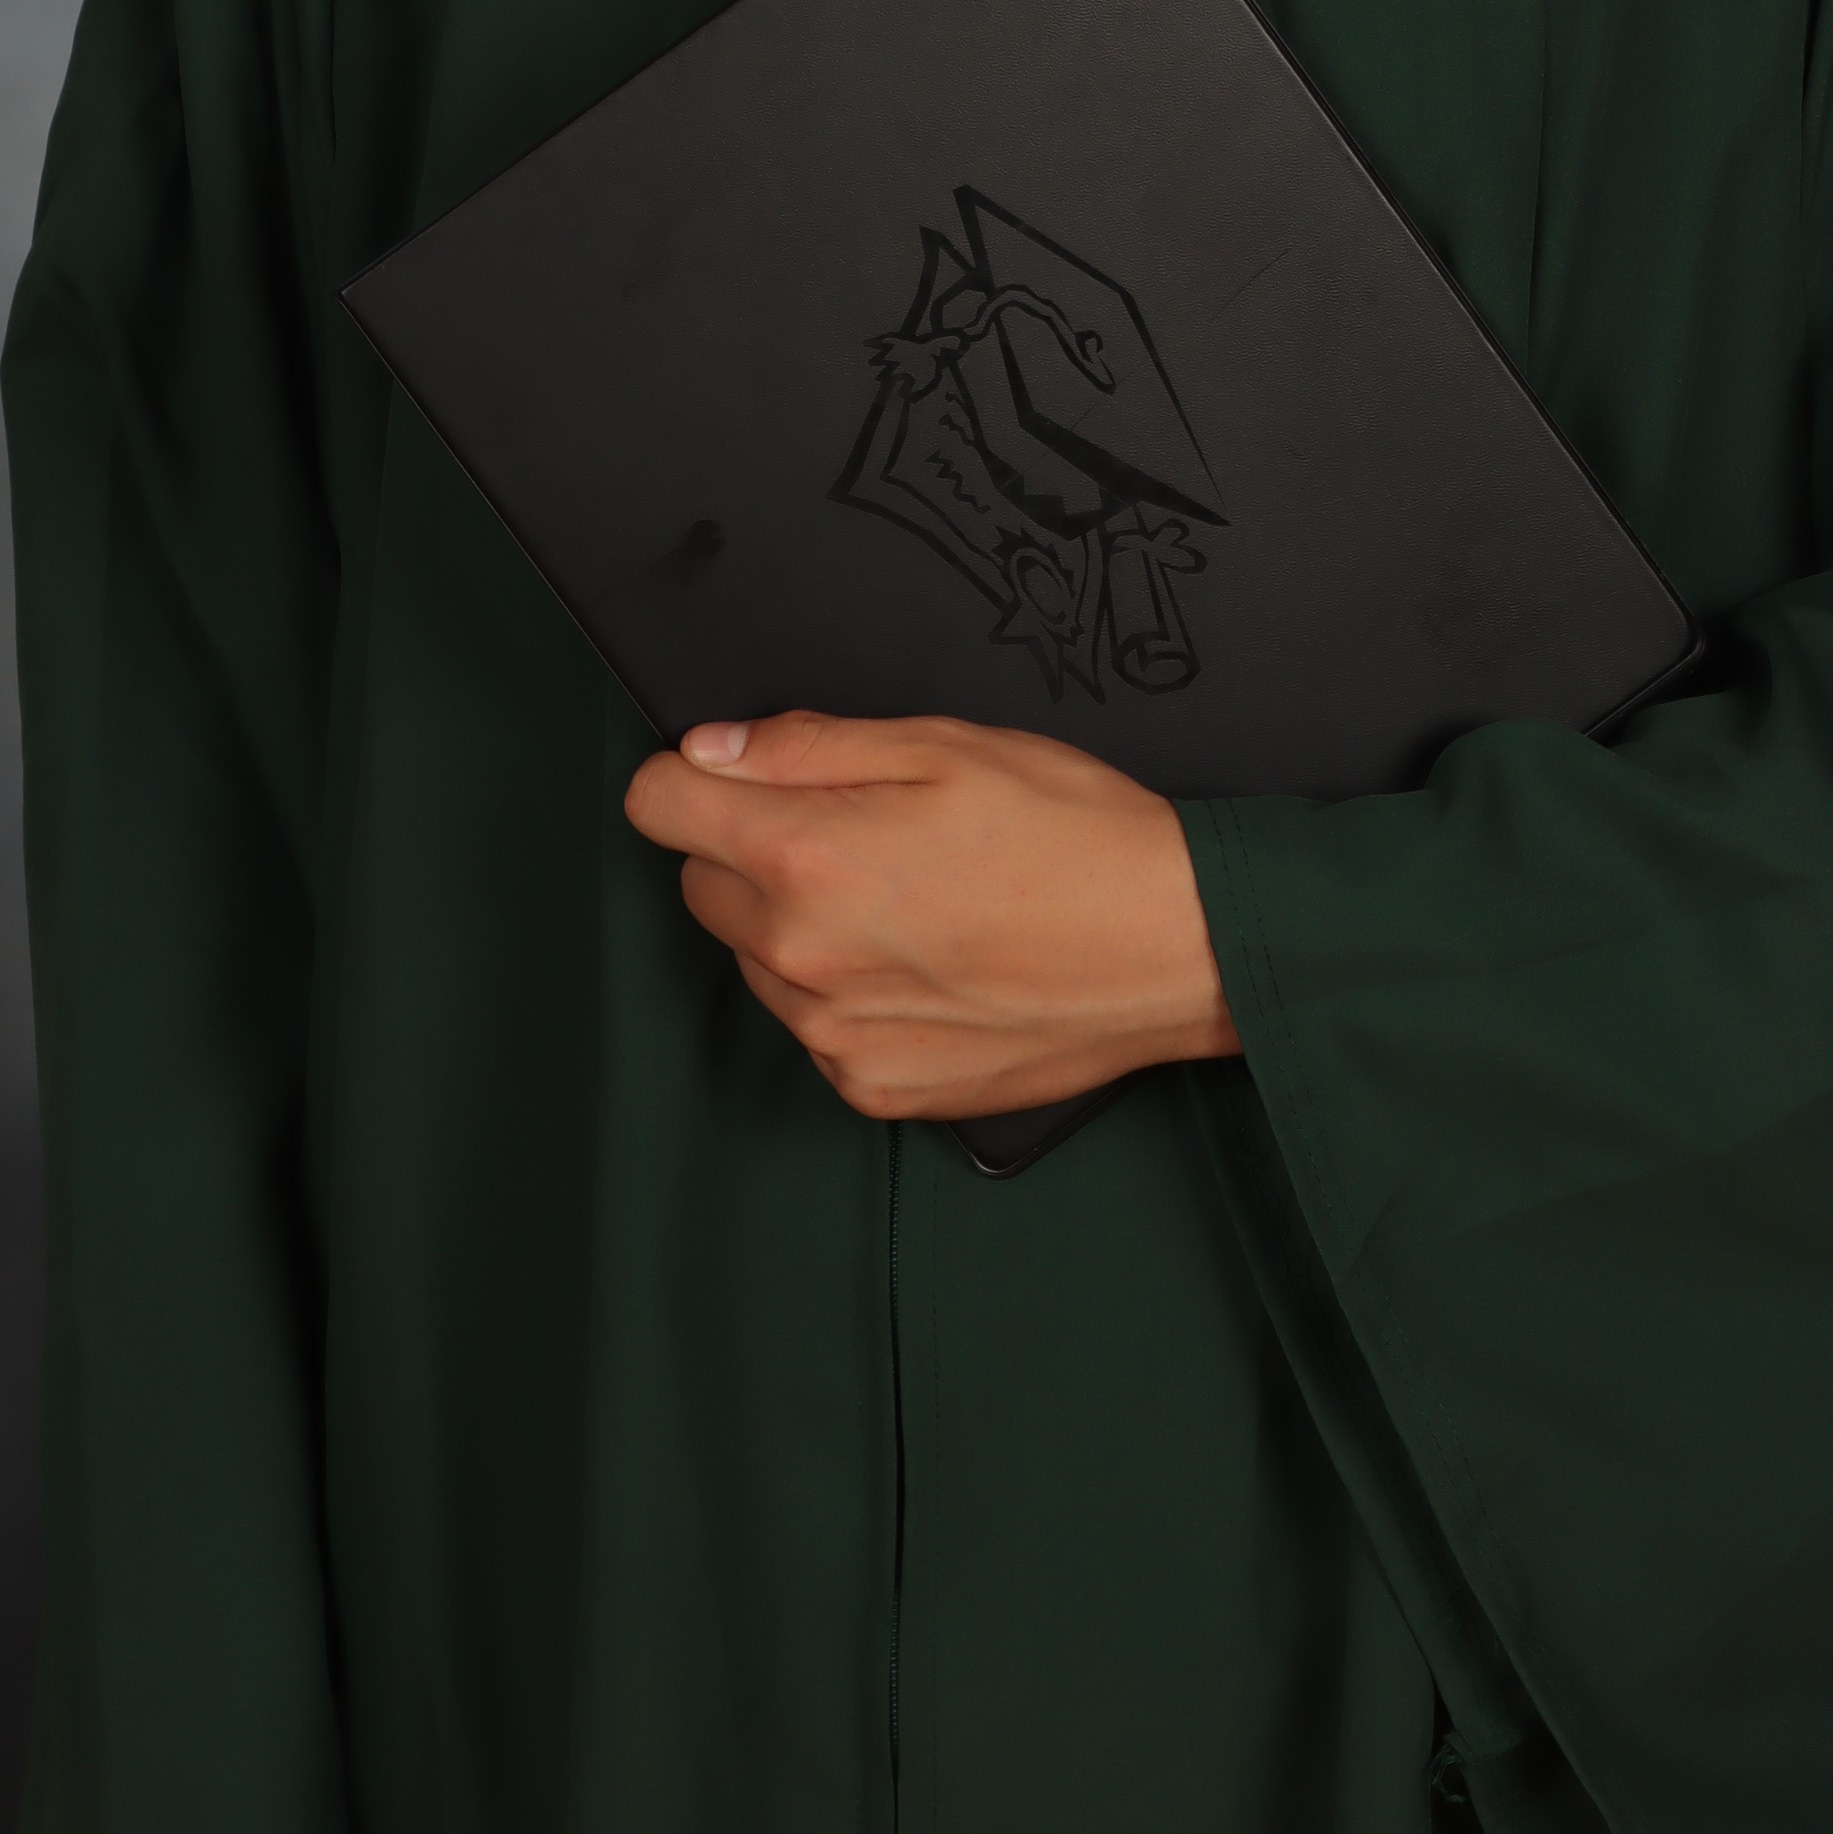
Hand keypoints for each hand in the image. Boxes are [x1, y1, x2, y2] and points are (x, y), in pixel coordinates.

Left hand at [622, 711, 1239, 1121]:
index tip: (740, 773)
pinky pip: (814, 1026)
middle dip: (753, 848)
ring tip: (909, 899)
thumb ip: (808, 746)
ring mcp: (836, 1036)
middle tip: (859, 830)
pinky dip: (847, 993)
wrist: (1174, 948)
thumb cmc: (1075, 833)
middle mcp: (803, 958)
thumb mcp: (945, 745)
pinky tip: (929, 962)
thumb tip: (710, 750)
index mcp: (809, 858)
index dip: (697, 775)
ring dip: (799, 925)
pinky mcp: (874, 1088)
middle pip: (702, 885)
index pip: (658, 806)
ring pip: (757, 960)